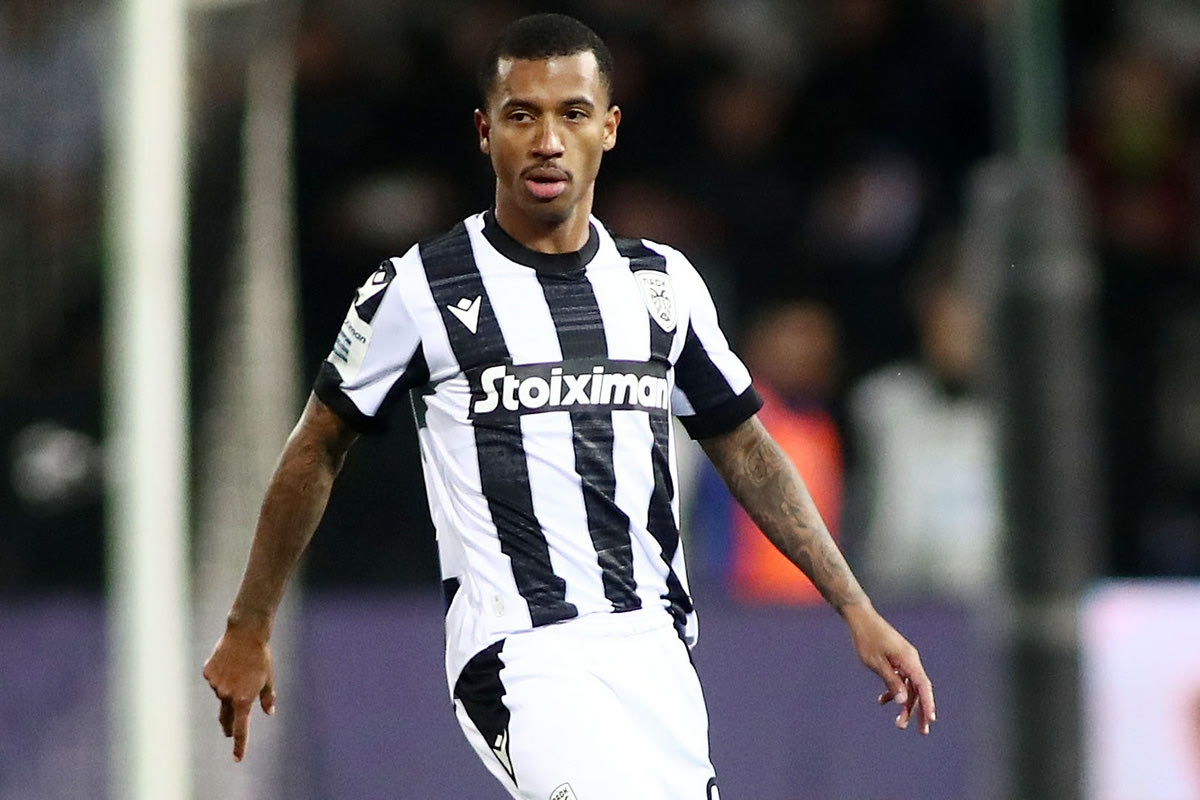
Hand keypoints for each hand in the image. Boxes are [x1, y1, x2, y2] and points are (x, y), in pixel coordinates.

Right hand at [202, 627, 275, 760]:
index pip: (241, 728)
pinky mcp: (207, 673)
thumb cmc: (260, 656)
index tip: (237, 758)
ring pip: (221, 694)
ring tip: (238, 669)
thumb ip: (267, 698)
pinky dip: (221, 676)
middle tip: (228, 733)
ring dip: (228, 689)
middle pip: (226, 717)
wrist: (245, 633)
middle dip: (227, 726)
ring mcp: (215, 685)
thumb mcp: (268, 678)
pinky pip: (214, 680)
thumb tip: (269, 713)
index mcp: (244, 699)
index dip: (240, 745)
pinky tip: (228, 662)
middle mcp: (227, 695)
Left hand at [843, 602, 935, 734]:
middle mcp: (911, 660)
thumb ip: (891, 682)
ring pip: (910, 687)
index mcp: (909, 660)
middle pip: (920, 690)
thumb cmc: (867, 639)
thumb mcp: (876, 663)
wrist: (861, 618)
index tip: (931, 720)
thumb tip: (904, 701)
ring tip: (899, 723)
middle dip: (921, 711)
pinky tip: (882, 701)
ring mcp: (905, 660)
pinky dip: (895, 691)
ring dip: (905, 705)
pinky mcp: (898, 660)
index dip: (928, 704)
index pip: (923, 686)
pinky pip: (901, 679)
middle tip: (922, 732)